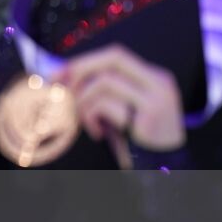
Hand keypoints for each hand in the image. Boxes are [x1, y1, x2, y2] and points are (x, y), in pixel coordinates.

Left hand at [56, 45, 184, 150]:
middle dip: (81, 68)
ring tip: (85, 120)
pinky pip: (106, 104)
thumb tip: (63, 74)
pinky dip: (91, 117)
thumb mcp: (119, 109)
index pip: (116, 55)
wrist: (162, 167)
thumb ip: (101, 90)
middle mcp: (159, 82)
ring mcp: (157, 97)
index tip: (59, 72)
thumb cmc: (134, 139)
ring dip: (84, 100)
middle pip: (114, 57)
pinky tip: (97, 132)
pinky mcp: (150, 115)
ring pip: (105, 81)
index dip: (84, 60)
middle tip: (60, 85)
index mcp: (154, 77)